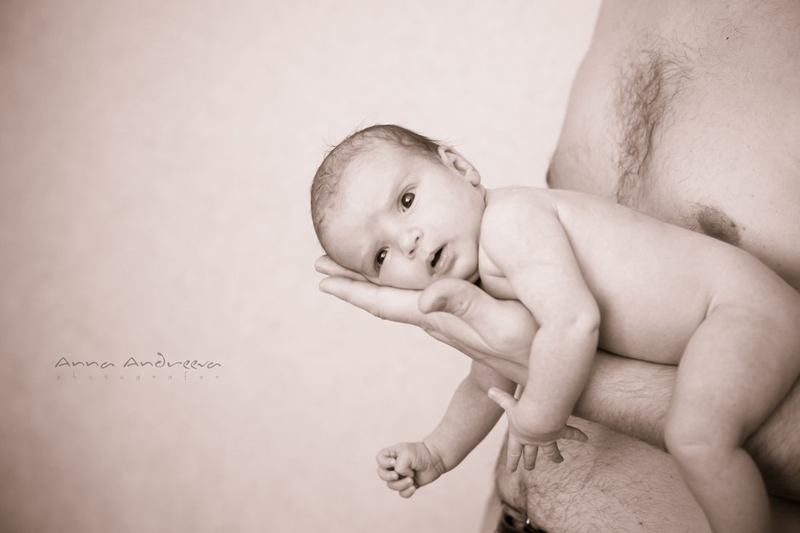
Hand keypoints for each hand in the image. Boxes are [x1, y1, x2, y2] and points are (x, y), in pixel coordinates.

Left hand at [315, 255, 536, 363]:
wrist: (566, 375)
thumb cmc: (540, 350)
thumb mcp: (505, 324)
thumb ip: (465, 305)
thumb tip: (423, 296)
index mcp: (442, 319)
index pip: (385, 303)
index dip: (352, 289)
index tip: (321, 274)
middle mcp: (442, 322)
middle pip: (386, 300)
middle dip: (354, 281)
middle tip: (323, 262)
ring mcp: (457, 324)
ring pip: (405, 301)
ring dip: (378, 285)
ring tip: (357, 269)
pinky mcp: (474, 322)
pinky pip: (429, 300)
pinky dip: (408, 288)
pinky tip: (412, 282)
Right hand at [376, 442, 445, 497]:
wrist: (435, 459)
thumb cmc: (420, 453)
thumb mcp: (407, 454)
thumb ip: (398, 466)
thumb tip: (400, 477)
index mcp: (392, 454)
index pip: (379, 459)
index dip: (384, 463)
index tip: (394, 462)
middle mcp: (394, 466)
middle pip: (381, 474)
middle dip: (388, 477)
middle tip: (397, 475)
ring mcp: (400, 476)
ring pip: (391, 485)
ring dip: (400, 484)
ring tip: (411, 479)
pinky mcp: (408, 484)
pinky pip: (401, 493)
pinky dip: (406, 492)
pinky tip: (413, 487)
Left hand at [488, 387, 587, 471]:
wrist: (539, 415)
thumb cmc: (522, 410)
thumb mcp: (509, 402)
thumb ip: (500, 397)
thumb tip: (489, 389)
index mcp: (519, 436)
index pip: (513, 452)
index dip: (512, 462)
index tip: (511, 471)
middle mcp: (533, 441)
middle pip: (531, 455)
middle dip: (530, 462)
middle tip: (530, 469)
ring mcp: (547, 439)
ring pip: (551, 451)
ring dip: (555, 456)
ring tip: (559, 461)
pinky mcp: (559, 432)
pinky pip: (570, 434)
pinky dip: (578, 436)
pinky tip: (585, 439)